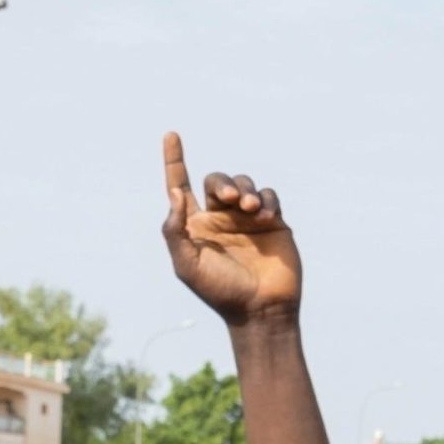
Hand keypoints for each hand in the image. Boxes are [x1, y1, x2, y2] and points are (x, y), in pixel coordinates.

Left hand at [160, 134, 300, 325]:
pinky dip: (265, 200)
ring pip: (244, 184)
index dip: (174, 161)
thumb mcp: (187, 265)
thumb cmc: (220, 291)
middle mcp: (220, 218)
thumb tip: (174, 194)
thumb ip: (174, 230)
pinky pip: (268, 195)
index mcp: (196, 226)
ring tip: (250, 210)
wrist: (261, 309)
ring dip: (246, 191)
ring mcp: (246, 220)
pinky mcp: (272, 222)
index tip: (171, 135)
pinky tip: (265, 217)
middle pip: (217, 180)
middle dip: (224, 183)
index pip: (180, 186)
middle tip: (232, 200)